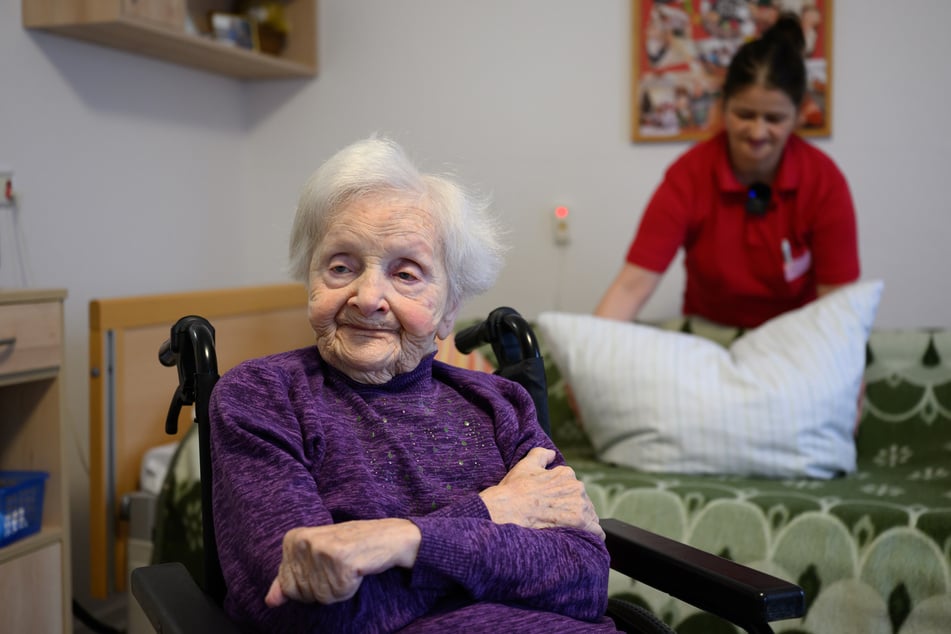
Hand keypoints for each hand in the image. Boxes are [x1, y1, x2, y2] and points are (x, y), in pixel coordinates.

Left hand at [265, 518, 420, 606]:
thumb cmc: (351, 546)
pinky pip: (336, 595)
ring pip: (319, 596)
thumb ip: (289, 579)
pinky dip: (348, 589)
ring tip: (348, 567)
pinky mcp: (339, 562)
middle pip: (301, 593)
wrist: (387, 537)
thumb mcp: (316, 558)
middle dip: (322, 588)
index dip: (310, 583)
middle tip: (338, 566)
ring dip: (337, 589)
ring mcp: (321, 551)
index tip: (326, 564)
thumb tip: (270, 601)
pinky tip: (356, 570)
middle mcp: (303, 542)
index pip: (287, 586)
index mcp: (292, 539)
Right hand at [479, 447, 603, 539]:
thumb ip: (541, 454)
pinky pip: (596, 531)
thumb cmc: (515, 489)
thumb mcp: (526, 465)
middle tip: (558, 519)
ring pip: (590, 516)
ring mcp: (579, 504)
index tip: (555, 505)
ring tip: (567, 530)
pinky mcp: (580, 522)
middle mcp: (576, 486)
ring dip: (582, 523)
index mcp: (566, 474)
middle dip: (573, 510)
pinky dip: (593, 535)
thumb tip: (552, 454)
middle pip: (583, 502)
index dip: (564, 497)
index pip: (573, 487)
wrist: (509, 509)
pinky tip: (585, 539)